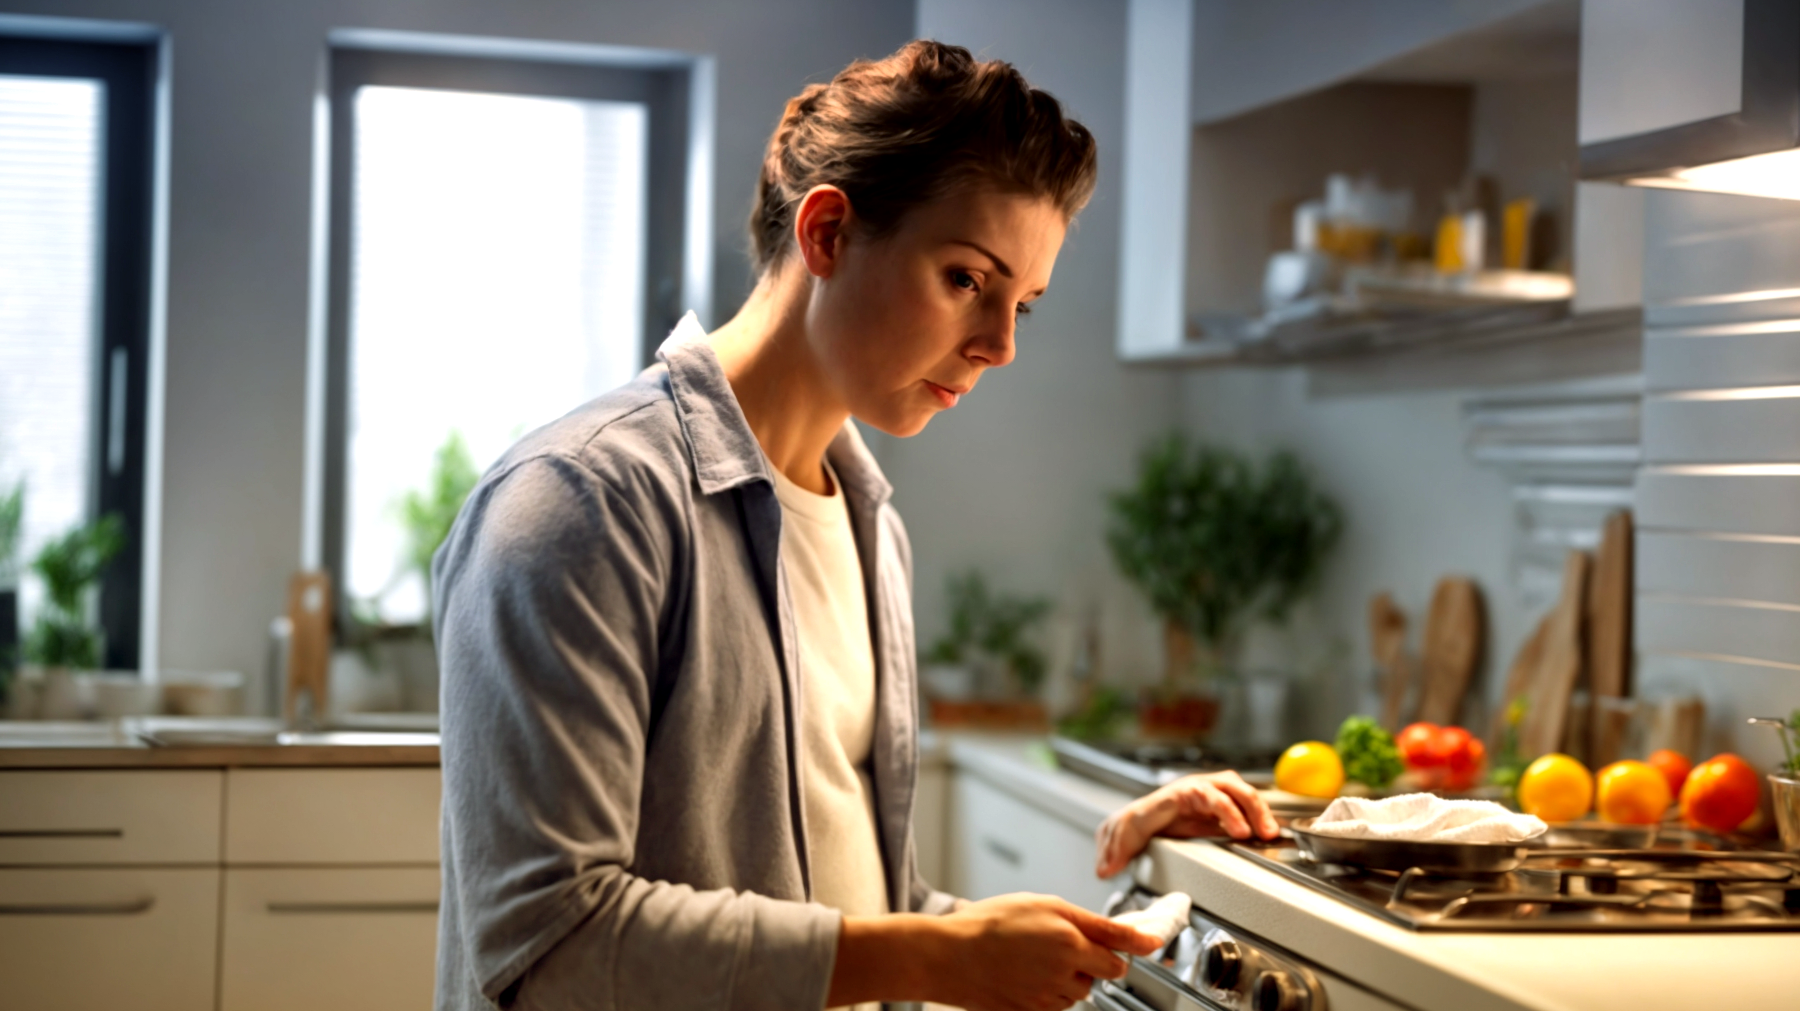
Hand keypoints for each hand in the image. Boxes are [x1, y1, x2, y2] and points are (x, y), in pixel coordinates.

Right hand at [927, 893, 1163, 1010]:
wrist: (947, 955)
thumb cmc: (989, 923)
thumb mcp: (1045, 904)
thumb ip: (1094, 922)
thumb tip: (1134, 936)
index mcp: (1070, 944)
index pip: (1118, 956)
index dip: (1129, 948)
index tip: (1149, 946)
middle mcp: (1063, 975)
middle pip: (1100, 975)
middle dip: (1091, 960)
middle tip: (1064, 940)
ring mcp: (1046, 999)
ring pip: (1077, 991)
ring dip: (1069, 976)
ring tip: (1037, 954)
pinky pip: (1054, 1003)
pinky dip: (1049, 990)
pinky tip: (1026, 972)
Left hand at [1095, 771, 1278, 877]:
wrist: (1143, 815)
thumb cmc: (1136, 821)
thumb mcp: (1121, 833)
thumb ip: (1114, 850)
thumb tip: (1104, 870)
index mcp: (1170, 796)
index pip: (1196, 795)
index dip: (1222, 811)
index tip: (1239, 832)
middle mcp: (1192, 789)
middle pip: (1225, 788)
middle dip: (1246, 808)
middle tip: (1257, 833)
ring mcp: (1208, 793)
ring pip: (1238, 791)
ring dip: (1257, 810)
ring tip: (1269, 833)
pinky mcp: (1220, 803)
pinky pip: (1243, 803)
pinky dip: (1258, 815)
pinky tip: (1267, 832)